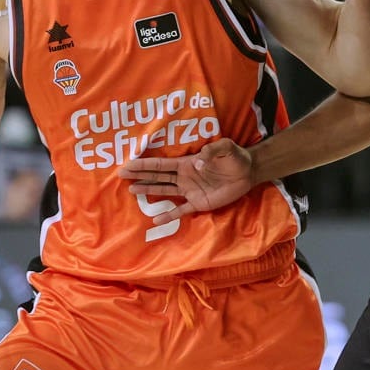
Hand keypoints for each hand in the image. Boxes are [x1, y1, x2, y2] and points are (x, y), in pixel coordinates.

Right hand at [119, 139, 256, 217]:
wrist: (248, 173)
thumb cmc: (236, 158)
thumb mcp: (226, 148)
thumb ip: (213, 150)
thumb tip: (198, 162)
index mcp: (187, 163)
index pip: (162, 164)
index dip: (145, 164)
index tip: (128, 164)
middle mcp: (184, 177)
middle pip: (158, 176)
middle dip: (140, 175)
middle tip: (121, 175)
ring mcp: (190, 191)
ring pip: (164, 191)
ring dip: (148, 190)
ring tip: (131, 190)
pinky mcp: (198, 203)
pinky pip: (180, 210)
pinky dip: (169, 215)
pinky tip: (156, 221)